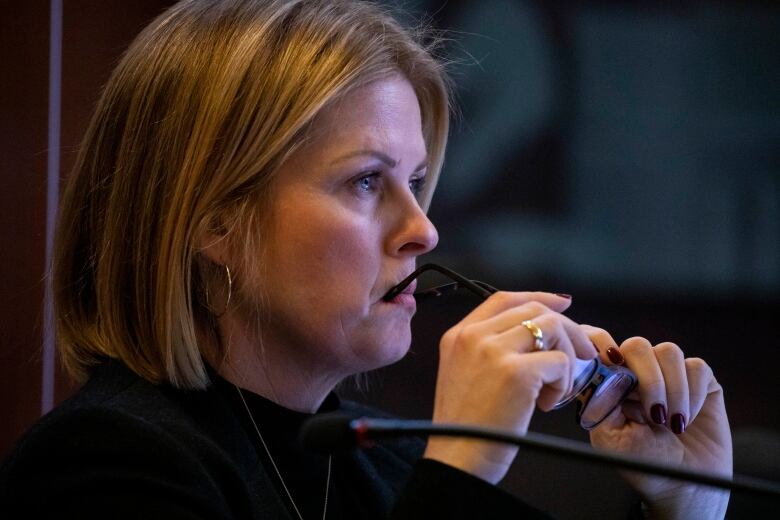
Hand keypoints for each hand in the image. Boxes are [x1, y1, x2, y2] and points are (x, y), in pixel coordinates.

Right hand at [423, 292, 596, 483]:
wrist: (456, 460)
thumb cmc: (465, 428)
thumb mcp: (463, 374)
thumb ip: (487, 350)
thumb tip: (537, 332)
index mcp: (458, 335)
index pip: (504, 299)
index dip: (539, 298)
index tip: (564, 304)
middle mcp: (473, 337)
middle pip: (535, 310)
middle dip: (567, 330)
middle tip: (582, 355)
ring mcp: (493, 351)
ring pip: (552, 328)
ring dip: (568, 357)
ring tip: (558, 388)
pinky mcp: (516, 373)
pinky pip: (560, 362)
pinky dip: (564, 383)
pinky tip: (547, 404)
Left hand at [583, 328, 732, 518]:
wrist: (684, 487)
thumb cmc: (642, 464)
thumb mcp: (610, 437)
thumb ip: (601, 401)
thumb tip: (599, 369)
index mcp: (610, 381)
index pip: (599, 343)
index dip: (601, 342)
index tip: (610, 360)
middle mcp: (637, 371)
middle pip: (637, 346)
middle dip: (648, 380)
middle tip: (654, 416)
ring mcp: (668, 372)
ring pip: (669, 352)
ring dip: (672, 390)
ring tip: (672, 424)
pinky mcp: (699, 379)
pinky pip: (696, 367)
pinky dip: (693, 394)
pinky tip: (687, 419)